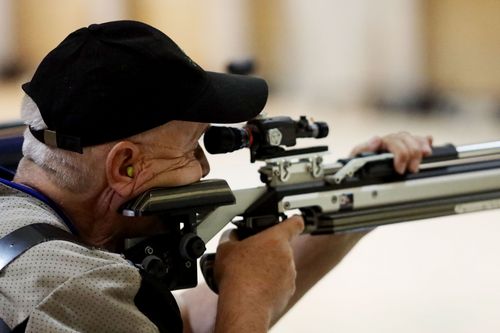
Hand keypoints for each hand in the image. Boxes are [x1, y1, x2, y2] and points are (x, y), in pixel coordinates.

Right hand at [213, 216, 303, 330]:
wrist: (244, 307)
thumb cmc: (237, 276)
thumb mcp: (225, 249)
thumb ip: (231, 238)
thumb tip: (232, 237)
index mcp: (276, 239)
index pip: (295, 223)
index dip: (293, 220)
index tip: (293, 220)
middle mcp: (287, 256)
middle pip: (281, 248)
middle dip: (268, 251)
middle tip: (250, 256)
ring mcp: (290, 276)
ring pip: (280, 267)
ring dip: (269, 269)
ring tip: (249, 275)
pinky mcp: (287, 293)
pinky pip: (279, 285)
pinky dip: (269, 286)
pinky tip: (253, 288)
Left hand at [350, 132, 432, 173]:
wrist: (357, 167)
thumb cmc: (356, 163)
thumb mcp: (356, 156)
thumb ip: (364, 148)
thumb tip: (376, 140)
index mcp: (379, 142)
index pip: (394, 141)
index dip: (401, 154)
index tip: (400, 169)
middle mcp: (390, 141)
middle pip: (407, 139)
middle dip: (412, 154)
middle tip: (411, 169)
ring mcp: (398, 143)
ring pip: (413, 139)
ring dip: (420, 147)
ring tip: (425, 156)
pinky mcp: (404, 148)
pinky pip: (417, 140)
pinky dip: (424, 141)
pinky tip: (428, 145)